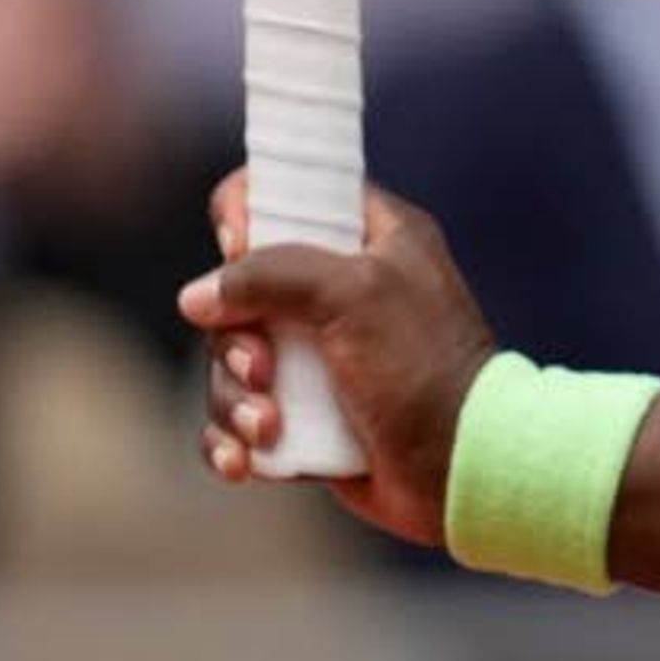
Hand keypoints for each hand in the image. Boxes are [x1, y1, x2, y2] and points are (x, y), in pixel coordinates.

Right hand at [179, 171, 494, 547]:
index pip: (292, 192)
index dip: (251, 212)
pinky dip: (232, 440)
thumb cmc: (422, 368)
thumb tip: (196, 296)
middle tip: (264, 368)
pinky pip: (239, 419)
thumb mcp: (353, 294)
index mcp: (374, 238)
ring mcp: (324, 356)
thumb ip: (271, 273)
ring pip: (235, 360)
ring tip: (268, 426)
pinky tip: (245, 463)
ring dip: (234, 398)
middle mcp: (346, 291)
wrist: (463, 468)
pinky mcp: (308, 416)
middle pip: (243, 290)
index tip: (238, 247)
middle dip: (236, 337)